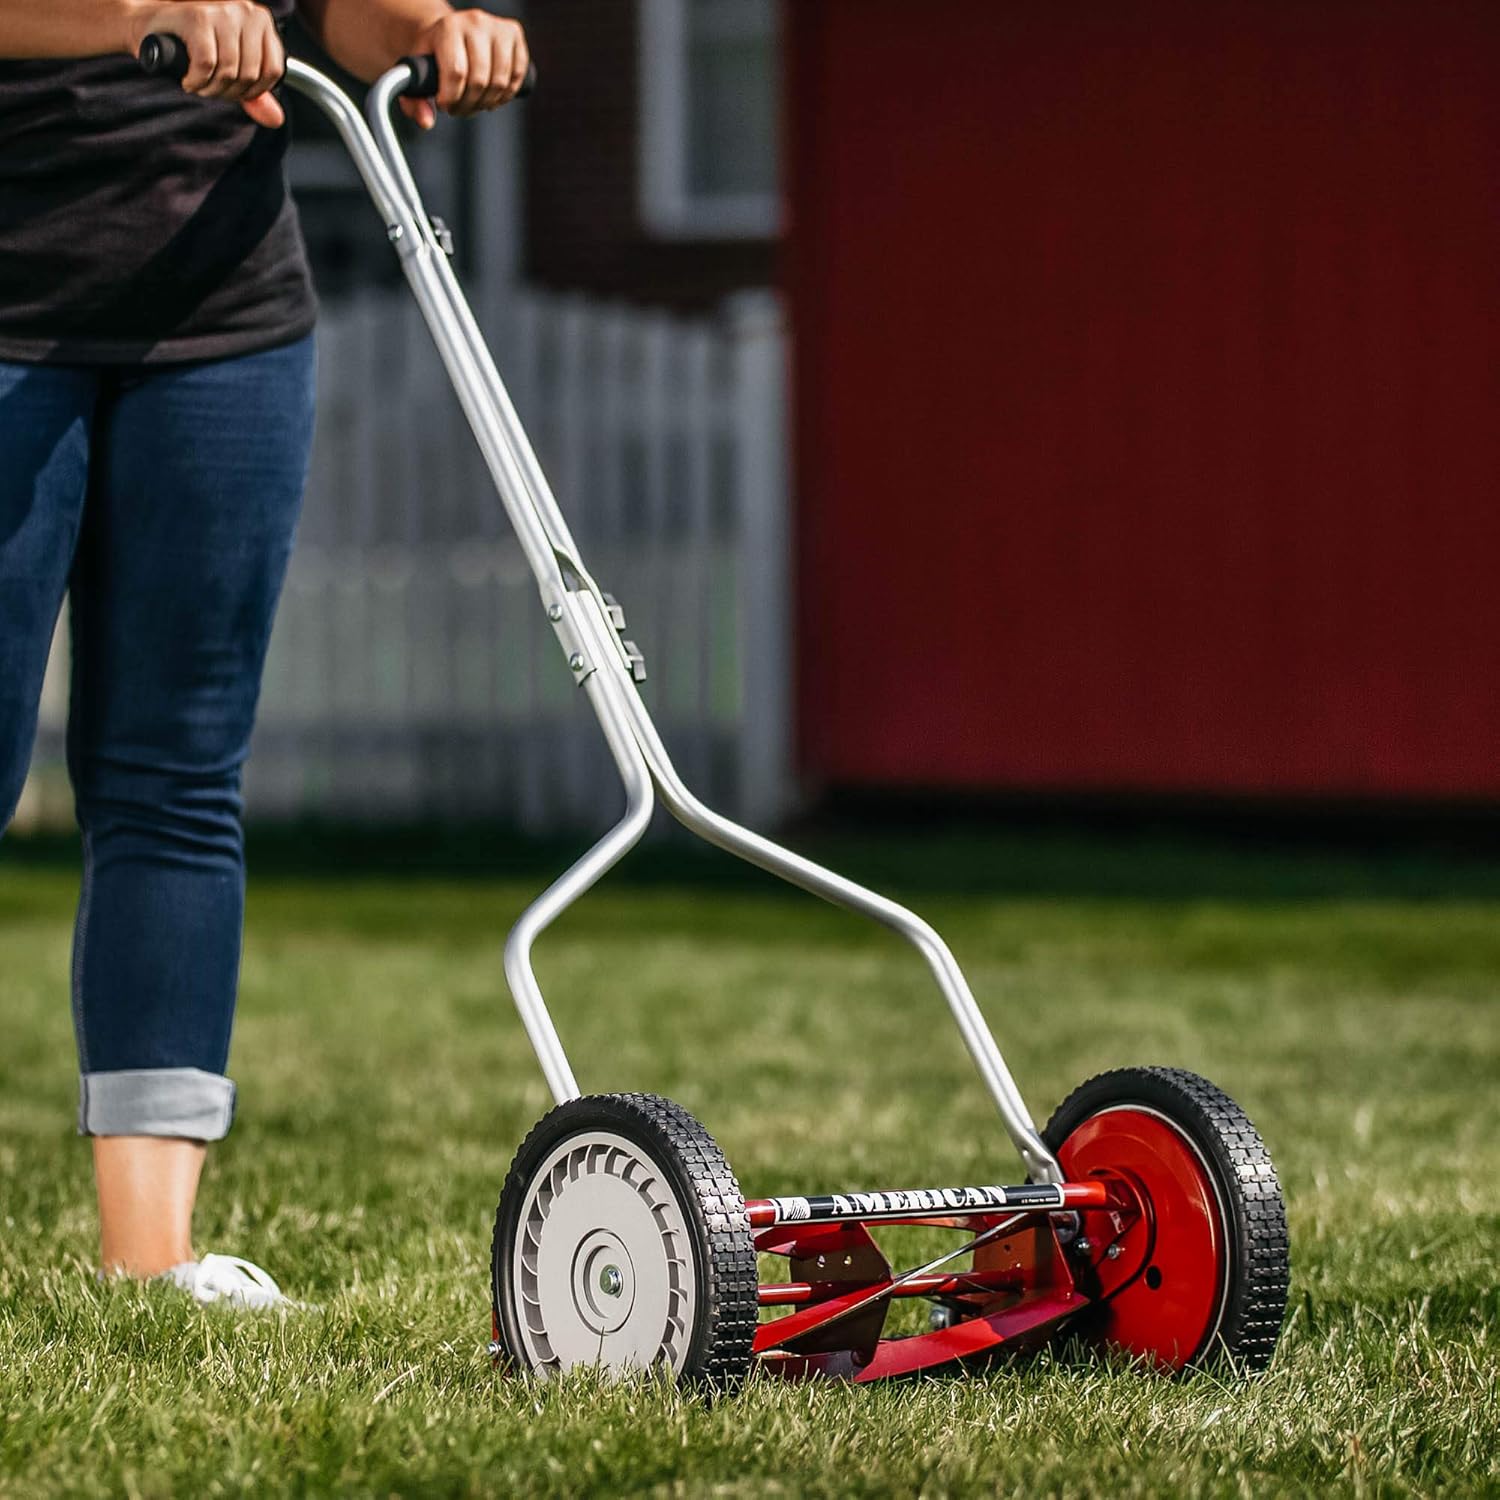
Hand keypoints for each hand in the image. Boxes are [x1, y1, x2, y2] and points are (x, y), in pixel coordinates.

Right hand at [129, 1, 285, 127]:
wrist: (151, 26)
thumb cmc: (194, 46)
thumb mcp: (232, 70)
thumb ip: (255, 94)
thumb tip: (276, 120)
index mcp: (260, 20)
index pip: (273, 70)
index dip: (254, 91)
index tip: (235, 91)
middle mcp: (244, 10)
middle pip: (251, 73)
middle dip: (229, 92)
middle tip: (211, 89)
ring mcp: (222, 11)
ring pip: (230, 70)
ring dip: (211, 89)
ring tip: (200, 85)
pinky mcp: (198, 17)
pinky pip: (207, 64)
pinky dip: (197, 81)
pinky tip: (189, 80)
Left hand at [399, 10, 527, 130]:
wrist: (452, 31)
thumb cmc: (434, 54)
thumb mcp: (418, 73)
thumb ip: (415, 100)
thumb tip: (427, 122)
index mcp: (448, 27)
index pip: (456, 73)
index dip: (452, 98)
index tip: (444, 105)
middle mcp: (475, 22)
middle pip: (479, 81)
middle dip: (469, 104)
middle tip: (459, 108)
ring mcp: (498, 28)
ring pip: (500, 83)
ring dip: (487, 102)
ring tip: (474, 103)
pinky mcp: (515, 34)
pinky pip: (517, 77)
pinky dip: (505, 95)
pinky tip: (492, 96)